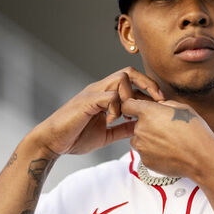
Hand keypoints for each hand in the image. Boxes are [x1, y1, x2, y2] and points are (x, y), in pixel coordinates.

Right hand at [31, 67, 163, 155]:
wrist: (51, 142)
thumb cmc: (76, 136)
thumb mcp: (108, 133)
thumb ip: (125, 128)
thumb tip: (143, 127)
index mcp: (106, 94)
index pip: (132, 80)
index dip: (149, 89)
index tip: (161, 104)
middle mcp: (100, 89)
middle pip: (129, 71)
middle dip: (148, 83)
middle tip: (159, 101)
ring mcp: (93, 93)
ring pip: (120, 78)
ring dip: (130, 96)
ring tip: (128, 116)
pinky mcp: (86, 101)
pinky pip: (109, 95)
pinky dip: (116, 107)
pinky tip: (112, 121)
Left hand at [121, 99, 213, 179]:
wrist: (202, 158)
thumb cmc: (195, 131)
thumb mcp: (182, 108)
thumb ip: (164, 104)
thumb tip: (158, 106)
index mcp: (148, 112)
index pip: (127, 105)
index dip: (133, 107)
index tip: (140, 110)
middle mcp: (140, 129)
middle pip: (136, 125)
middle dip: (147, 126)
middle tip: (167, 130)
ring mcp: (142, 147)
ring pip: (140, 141)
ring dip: (149, 140)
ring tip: (169, 143)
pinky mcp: (146, 161)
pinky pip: (146, 154)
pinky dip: (154, 153)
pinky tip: (170, 152)